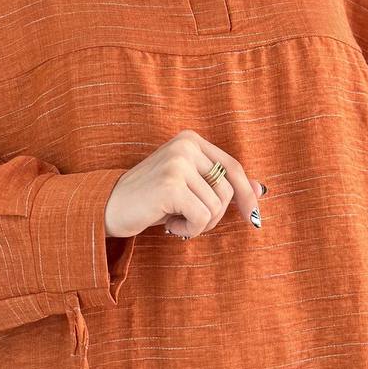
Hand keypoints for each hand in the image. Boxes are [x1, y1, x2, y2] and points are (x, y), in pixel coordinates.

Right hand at [104, 129, 264, 239]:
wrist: (107, 207)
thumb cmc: (149, 199)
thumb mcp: (187, 187)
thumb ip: (219, 183)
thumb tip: (260, 189)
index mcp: (190, 140)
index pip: (232, 167)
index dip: (247, 194)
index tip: (253, 218)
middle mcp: (185, 145)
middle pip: (227, 190)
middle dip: (214, 215)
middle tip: (188, 220)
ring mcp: (177, 163)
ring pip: (216, 207)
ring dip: (200, 224)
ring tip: (175, 220)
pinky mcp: (171, 184)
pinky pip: (202, 217)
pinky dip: (190, 229)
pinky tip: (169, 225)